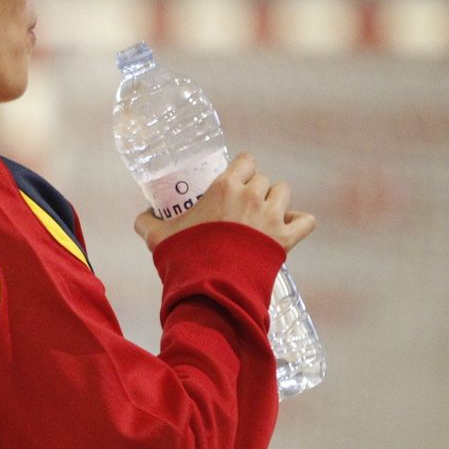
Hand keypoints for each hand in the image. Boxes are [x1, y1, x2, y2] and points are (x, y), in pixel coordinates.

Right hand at [133, 152, 316, 253]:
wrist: (211, 287)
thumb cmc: (184, 256)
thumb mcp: (158, 237)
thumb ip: (147, 223)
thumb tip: (142, 218)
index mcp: (224, 187)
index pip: (246, 161)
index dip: (242, 168)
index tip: (234, 180)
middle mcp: (251, 196)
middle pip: (263, 179)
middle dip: (255, 188)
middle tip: (242, 204)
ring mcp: (271, 218)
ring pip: (284, 193)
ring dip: (276, 201)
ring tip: (264, 214)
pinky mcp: (285, 240)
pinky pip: (306, 221)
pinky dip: (300, 222)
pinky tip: (290, 227)